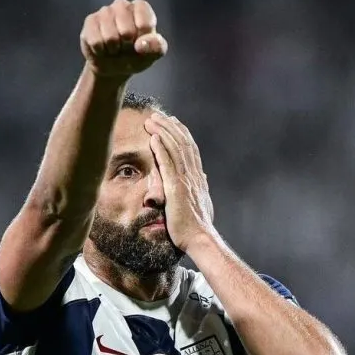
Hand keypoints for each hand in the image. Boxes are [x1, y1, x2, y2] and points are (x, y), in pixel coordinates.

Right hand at [80, 0, 166, 78]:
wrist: (114, 67)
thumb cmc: (136, 56)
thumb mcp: (153, 55)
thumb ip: (156, 47)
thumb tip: (141, 44)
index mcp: (140, 8)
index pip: (145, 24)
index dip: (142, 41)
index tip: (140, 44)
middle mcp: (122, 5)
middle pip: (127, 31)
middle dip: (127, 47)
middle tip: (125, 47)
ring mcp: (104, 11)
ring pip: (110, 38)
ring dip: (114, 50)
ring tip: (114, 48)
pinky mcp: (90, 22)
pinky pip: (96, 42)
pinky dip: (101, 51)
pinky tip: (102, 48)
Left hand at [144, 112, 214, 253]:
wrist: (200, 239)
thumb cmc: (198, 226)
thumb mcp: (202, 203)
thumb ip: (201, 188)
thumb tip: (203, 177)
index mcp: (198, 178)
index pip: (190, 149)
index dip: (182, 133)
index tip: (173, 122)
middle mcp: (194, 175)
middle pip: (182, 143)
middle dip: (170, 127)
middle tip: (158, 115)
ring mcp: (185, 181)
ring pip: (175, 149)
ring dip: (163, 132)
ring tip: (151, 121)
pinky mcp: (176, 189)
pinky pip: (168, 164)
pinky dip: (161, 149)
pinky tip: (154, 138)